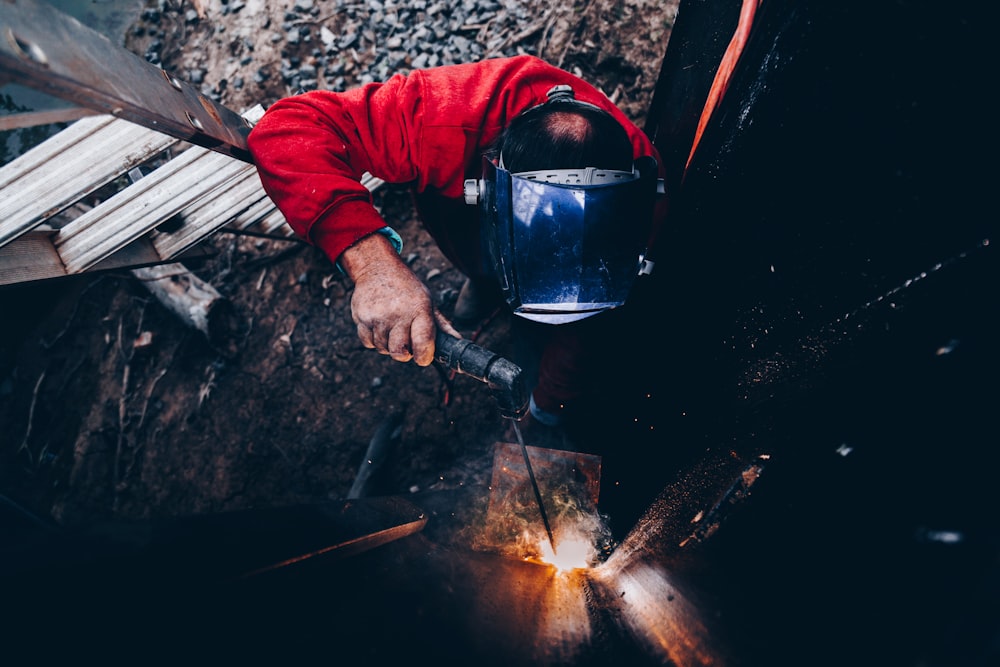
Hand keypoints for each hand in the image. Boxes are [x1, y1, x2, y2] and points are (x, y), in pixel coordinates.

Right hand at [339, 233, 459, 365]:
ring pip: (383, 349)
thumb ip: (441, 324)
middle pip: (399, 353)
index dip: (424, 356)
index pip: (422, 343)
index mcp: (419, 309)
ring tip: (391, 326)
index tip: (423, 357)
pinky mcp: (361, 318)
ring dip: (388, 344)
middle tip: (406, 342)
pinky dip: (373, 339)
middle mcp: (397, 313)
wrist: (377, 267)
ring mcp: (377, 316)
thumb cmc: (407, 288)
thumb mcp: (427, 301)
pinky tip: (379, 325)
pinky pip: (367, 343)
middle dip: (404, 353)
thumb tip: (458, 342)